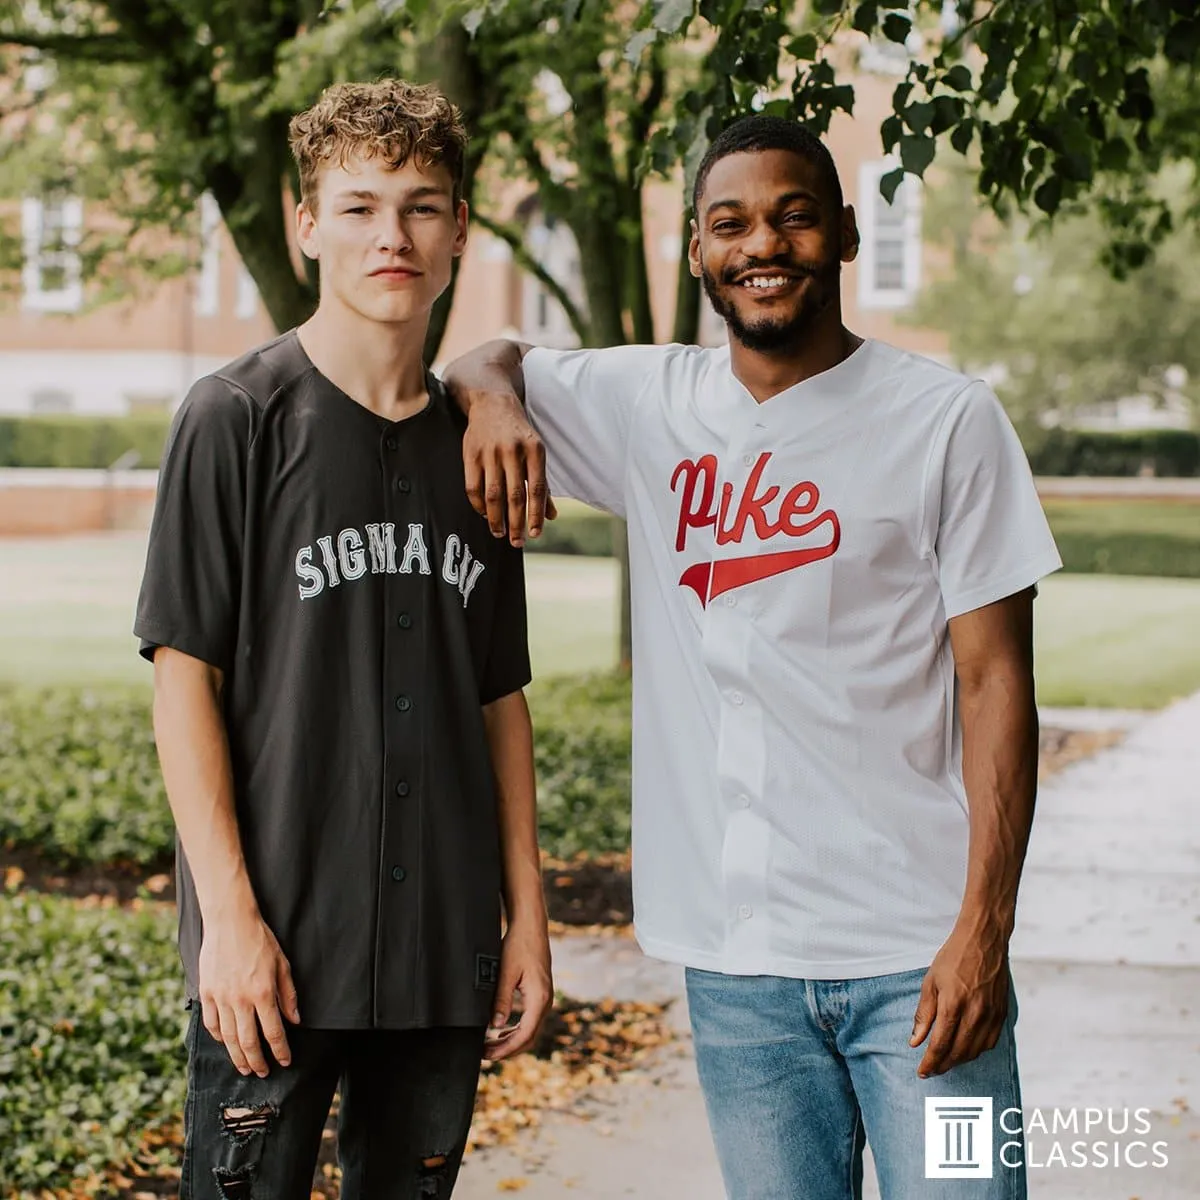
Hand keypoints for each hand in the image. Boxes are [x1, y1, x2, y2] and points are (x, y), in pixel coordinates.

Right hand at [198, 909, 299, 1077]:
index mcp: (263, 993)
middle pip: (249, 1041)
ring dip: (237, 1056)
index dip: (280, 1050)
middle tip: (262, 1073)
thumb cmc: (260, 941)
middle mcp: (241, 1000)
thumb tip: (295, 1020)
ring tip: (244, 1067)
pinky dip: (219, 1037)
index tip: (285, 1061)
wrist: (230, 922)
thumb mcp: (282, 964)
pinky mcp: (207, 993)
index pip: (274, 1031)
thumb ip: (288, 995)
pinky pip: (212, 1023)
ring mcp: (221, 998)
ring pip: (229, 1037)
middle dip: (257, 1061)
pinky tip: (225, 1043)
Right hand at [459, 388, 556, 546]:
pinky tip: (485, 514)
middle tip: (517, 542)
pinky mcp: (470, 453)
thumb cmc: (518, 433)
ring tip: (500, 533)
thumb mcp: (536, 452)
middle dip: (516, 523)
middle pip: (515, 496)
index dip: (536, 515)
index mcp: (534, 450)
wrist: (491, 402)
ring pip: (493, 494)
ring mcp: (490, 452)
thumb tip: (551, 516)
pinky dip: (479, 505)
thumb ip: (542, 485)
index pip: (538, 489)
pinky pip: (473, 487)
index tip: (535, 535)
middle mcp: (512, 451)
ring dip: (496, 519)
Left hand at [483, 917, 552, 1060]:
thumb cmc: (518, 945)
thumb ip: (501, 1000)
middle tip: (485, 1054)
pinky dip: (516, 1028)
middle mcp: (545, 1001)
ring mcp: (544, 997)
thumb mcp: (506, 973)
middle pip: (529, 1037)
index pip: (524, 1035)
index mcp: (539, 999)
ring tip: (490, 1044)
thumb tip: (494, 1026)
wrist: (531, 926)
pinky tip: (501, 1029)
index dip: (506, 1049)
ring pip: (530, 1029)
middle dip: (507, 1049)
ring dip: (511, 1040)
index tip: (488, 1055)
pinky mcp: (540, 993)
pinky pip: (530, 1019)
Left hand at [910, 922, 1009, 1078]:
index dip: (930, 1062)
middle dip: (943, 1065)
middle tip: (932, 1069)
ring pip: (975, 1051)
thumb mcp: (930, 982)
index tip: (922, 1072)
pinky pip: (989, 1042)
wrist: (984, 940)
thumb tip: (915, 1041)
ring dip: (959, 1061)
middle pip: (958, 1053)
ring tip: (946, 1061)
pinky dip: (976, 1051)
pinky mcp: (1002, 1014)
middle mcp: (975, 1014)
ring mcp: (991, 1015)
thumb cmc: (954, 957)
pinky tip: (966, 1049)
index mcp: (954, 1005)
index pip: (940, 1045)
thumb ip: (924, 1014)